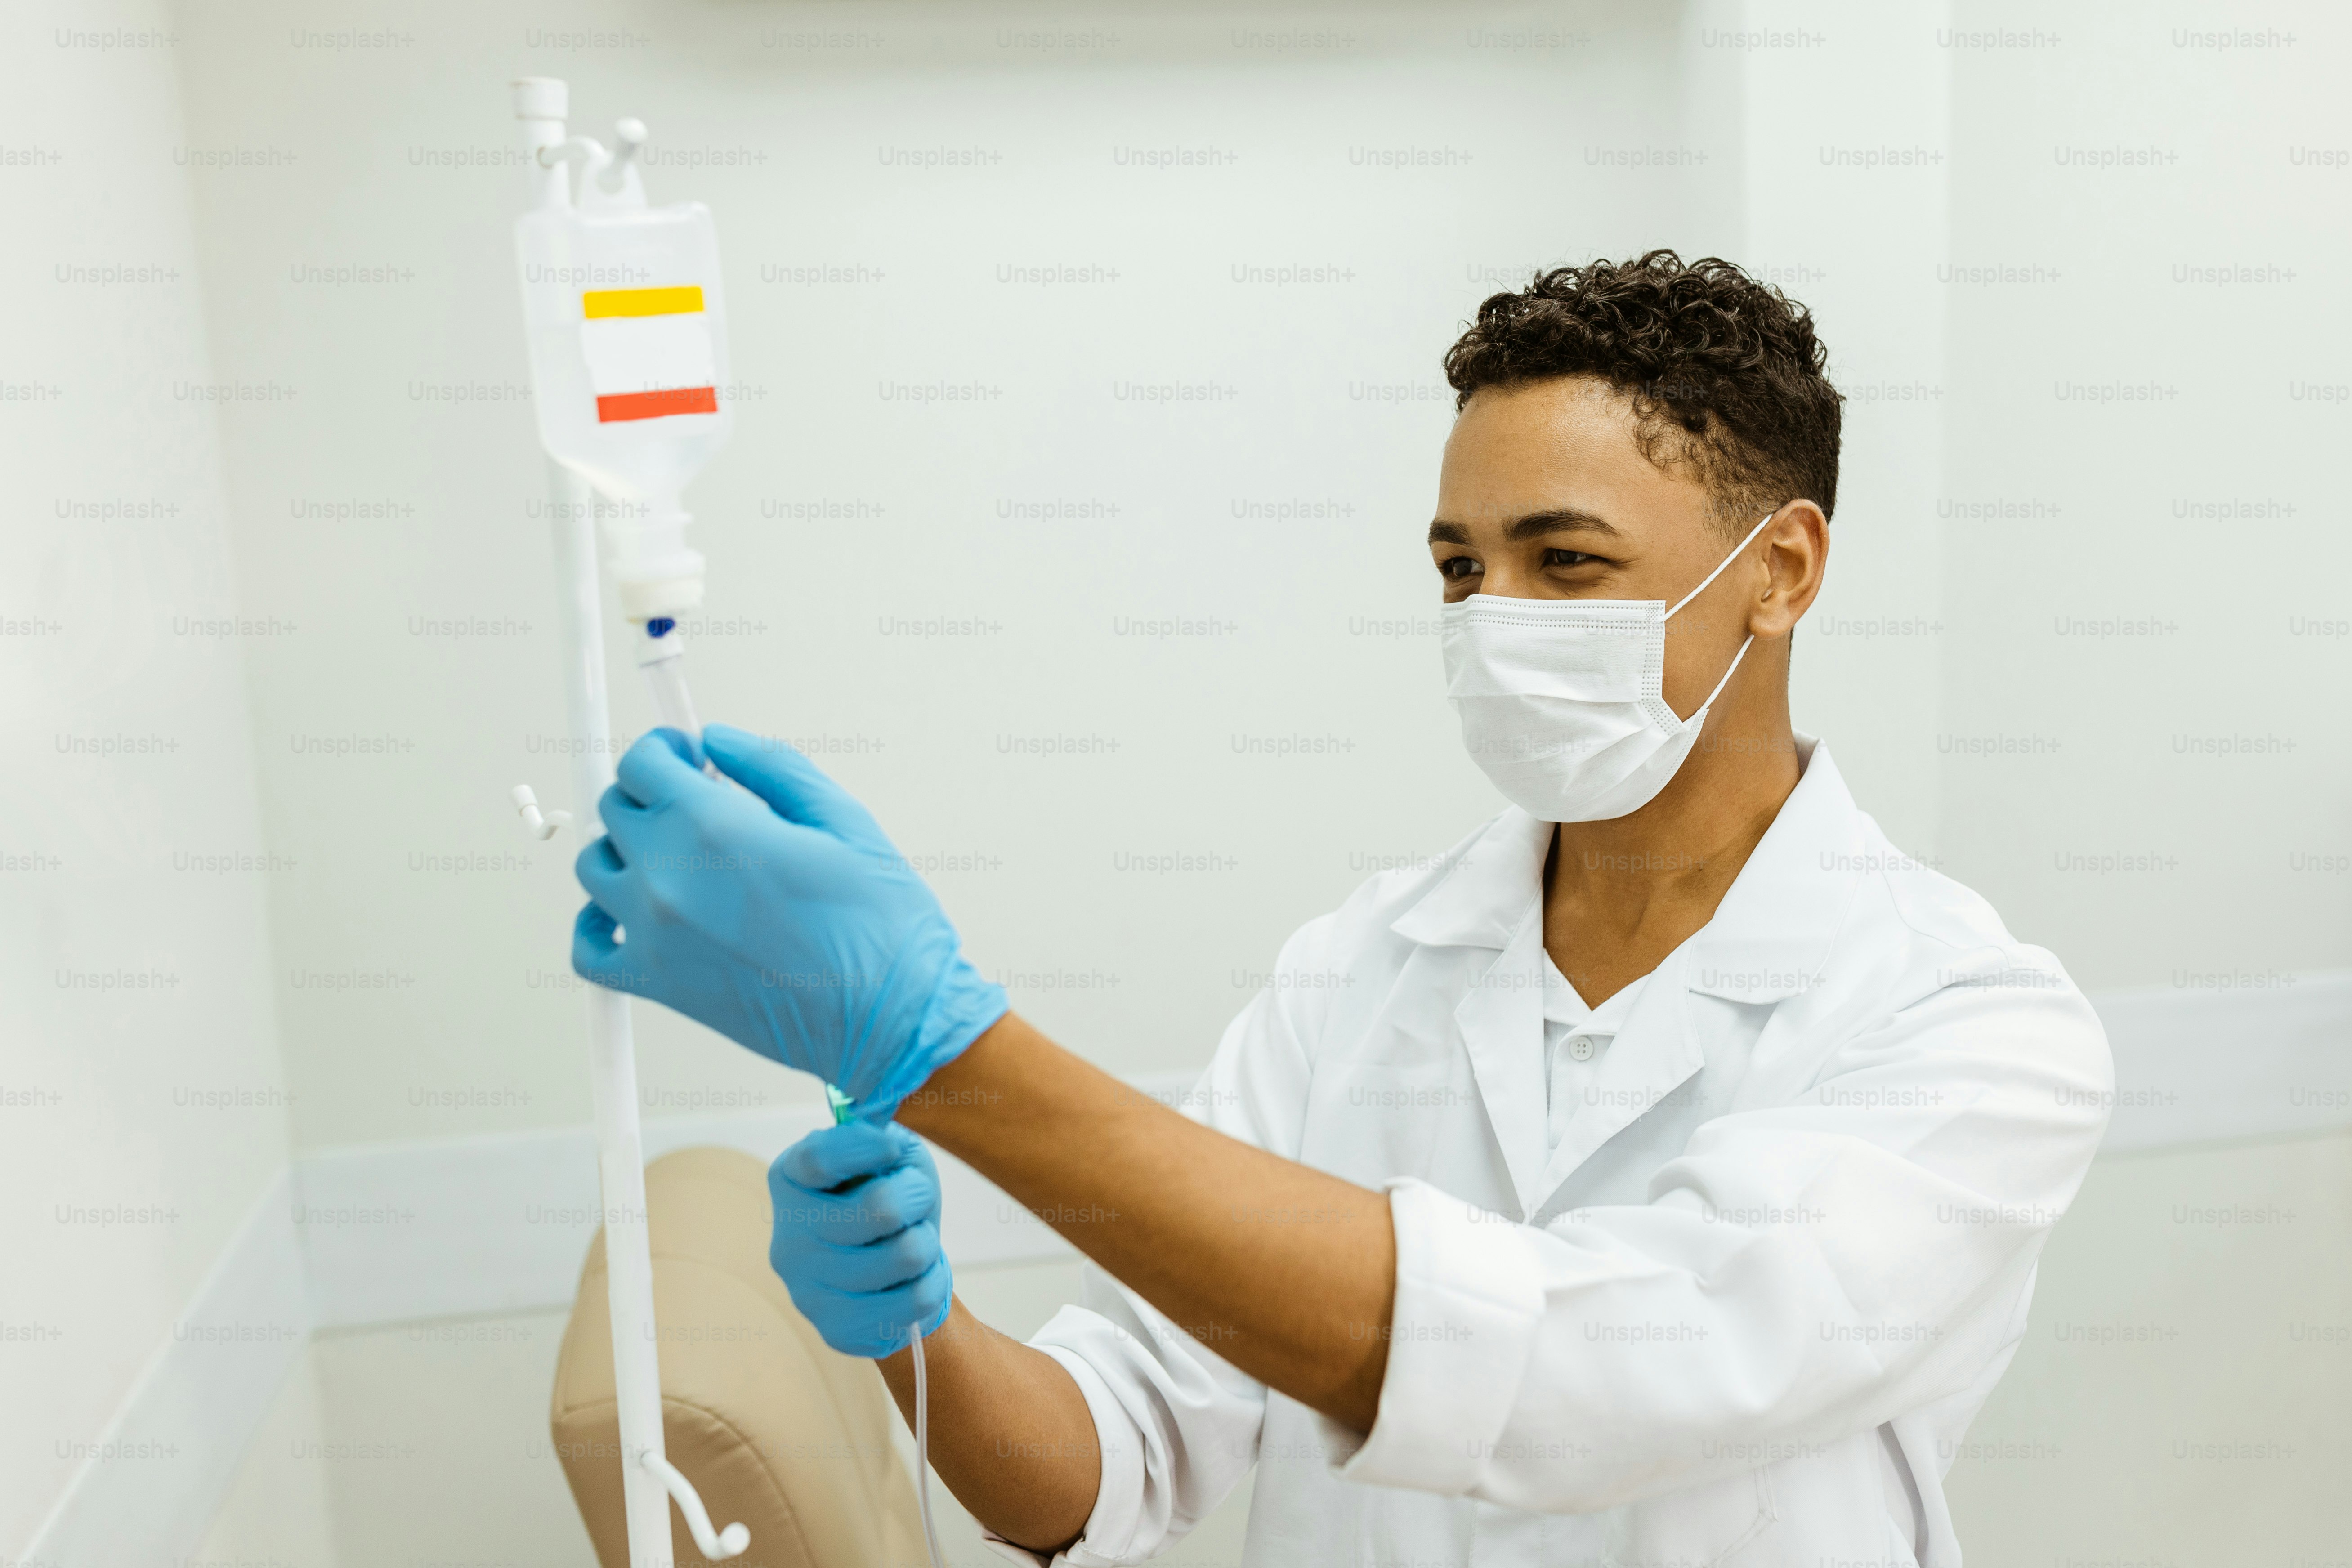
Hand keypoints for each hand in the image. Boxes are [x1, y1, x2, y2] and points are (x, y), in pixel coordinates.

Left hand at [571, 723, 1006, 1116]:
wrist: (890, 1019)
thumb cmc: (880, 927)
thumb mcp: (842, 820)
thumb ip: (771, 768)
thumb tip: (717, 740)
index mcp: (714, 827)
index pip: (643, 762)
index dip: (665, 748)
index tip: (687, 755)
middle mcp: (668, 877)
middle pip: (615, 807)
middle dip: (652, 793)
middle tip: (695, 804)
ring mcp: (653, 934)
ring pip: (594, 868)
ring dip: (624, 849)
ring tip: (672, 855)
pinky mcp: (656, 985)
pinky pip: (587, 948)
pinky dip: (594, 924)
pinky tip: (626, 911)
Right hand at [769, 1122, 951, 1358]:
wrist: (898, 1275)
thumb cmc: (891, 1198)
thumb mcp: (889, 1155)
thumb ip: (881, 1138)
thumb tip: (882, 1138)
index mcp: (792, 1179)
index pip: (819, 1158)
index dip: (866, 1148)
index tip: (895, 1148)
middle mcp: (788, 1236)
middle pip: (879, 1209)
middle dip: (917, 1199)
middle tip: (915, 1203)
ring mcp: (806, 1288)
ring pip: (904, 1255)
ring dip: (927, 1243)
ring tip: (916, 1242)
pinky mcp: (835, 1328)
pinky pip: (913, 1301)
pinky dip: (932, 1282)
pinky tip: (916, 1279)